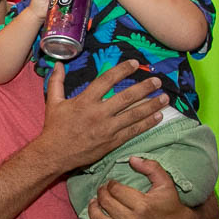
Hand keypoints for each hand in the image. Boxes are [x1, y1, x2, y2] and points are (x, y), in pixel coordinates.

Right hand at [39, 61, 162, 175]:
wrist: (55, 154)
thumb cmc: (54, 128)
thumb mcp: (53, 102)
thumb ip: (56, 82)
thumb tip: (59, 64)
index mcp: (85, 101)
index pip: (107, 80)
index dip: (122, 70)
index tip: (135, 64)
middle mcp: (99, 113)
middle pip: (127, 97)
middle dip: (145, 88)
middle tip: (157, 81)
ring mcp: (107, 128)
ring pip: (134, 114)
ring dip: (152, 105)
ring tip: (165, 97)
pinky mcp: (112, 141)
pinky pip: (133, 131)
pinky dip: (147, 123)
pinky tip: (158, 117)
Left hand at [81, 157, 195, 218]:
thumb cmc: (171, 205)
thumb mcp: (166, 183)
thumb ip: (151, 167)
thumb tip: (130, 158)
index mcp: (143, 205)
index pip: (115, 191)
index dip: (110, 184)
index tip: (111, 183)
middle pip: (106, 204)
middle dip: (101, 194)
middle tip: (101, 190)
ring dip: (93, 209)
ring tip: (94, 202)